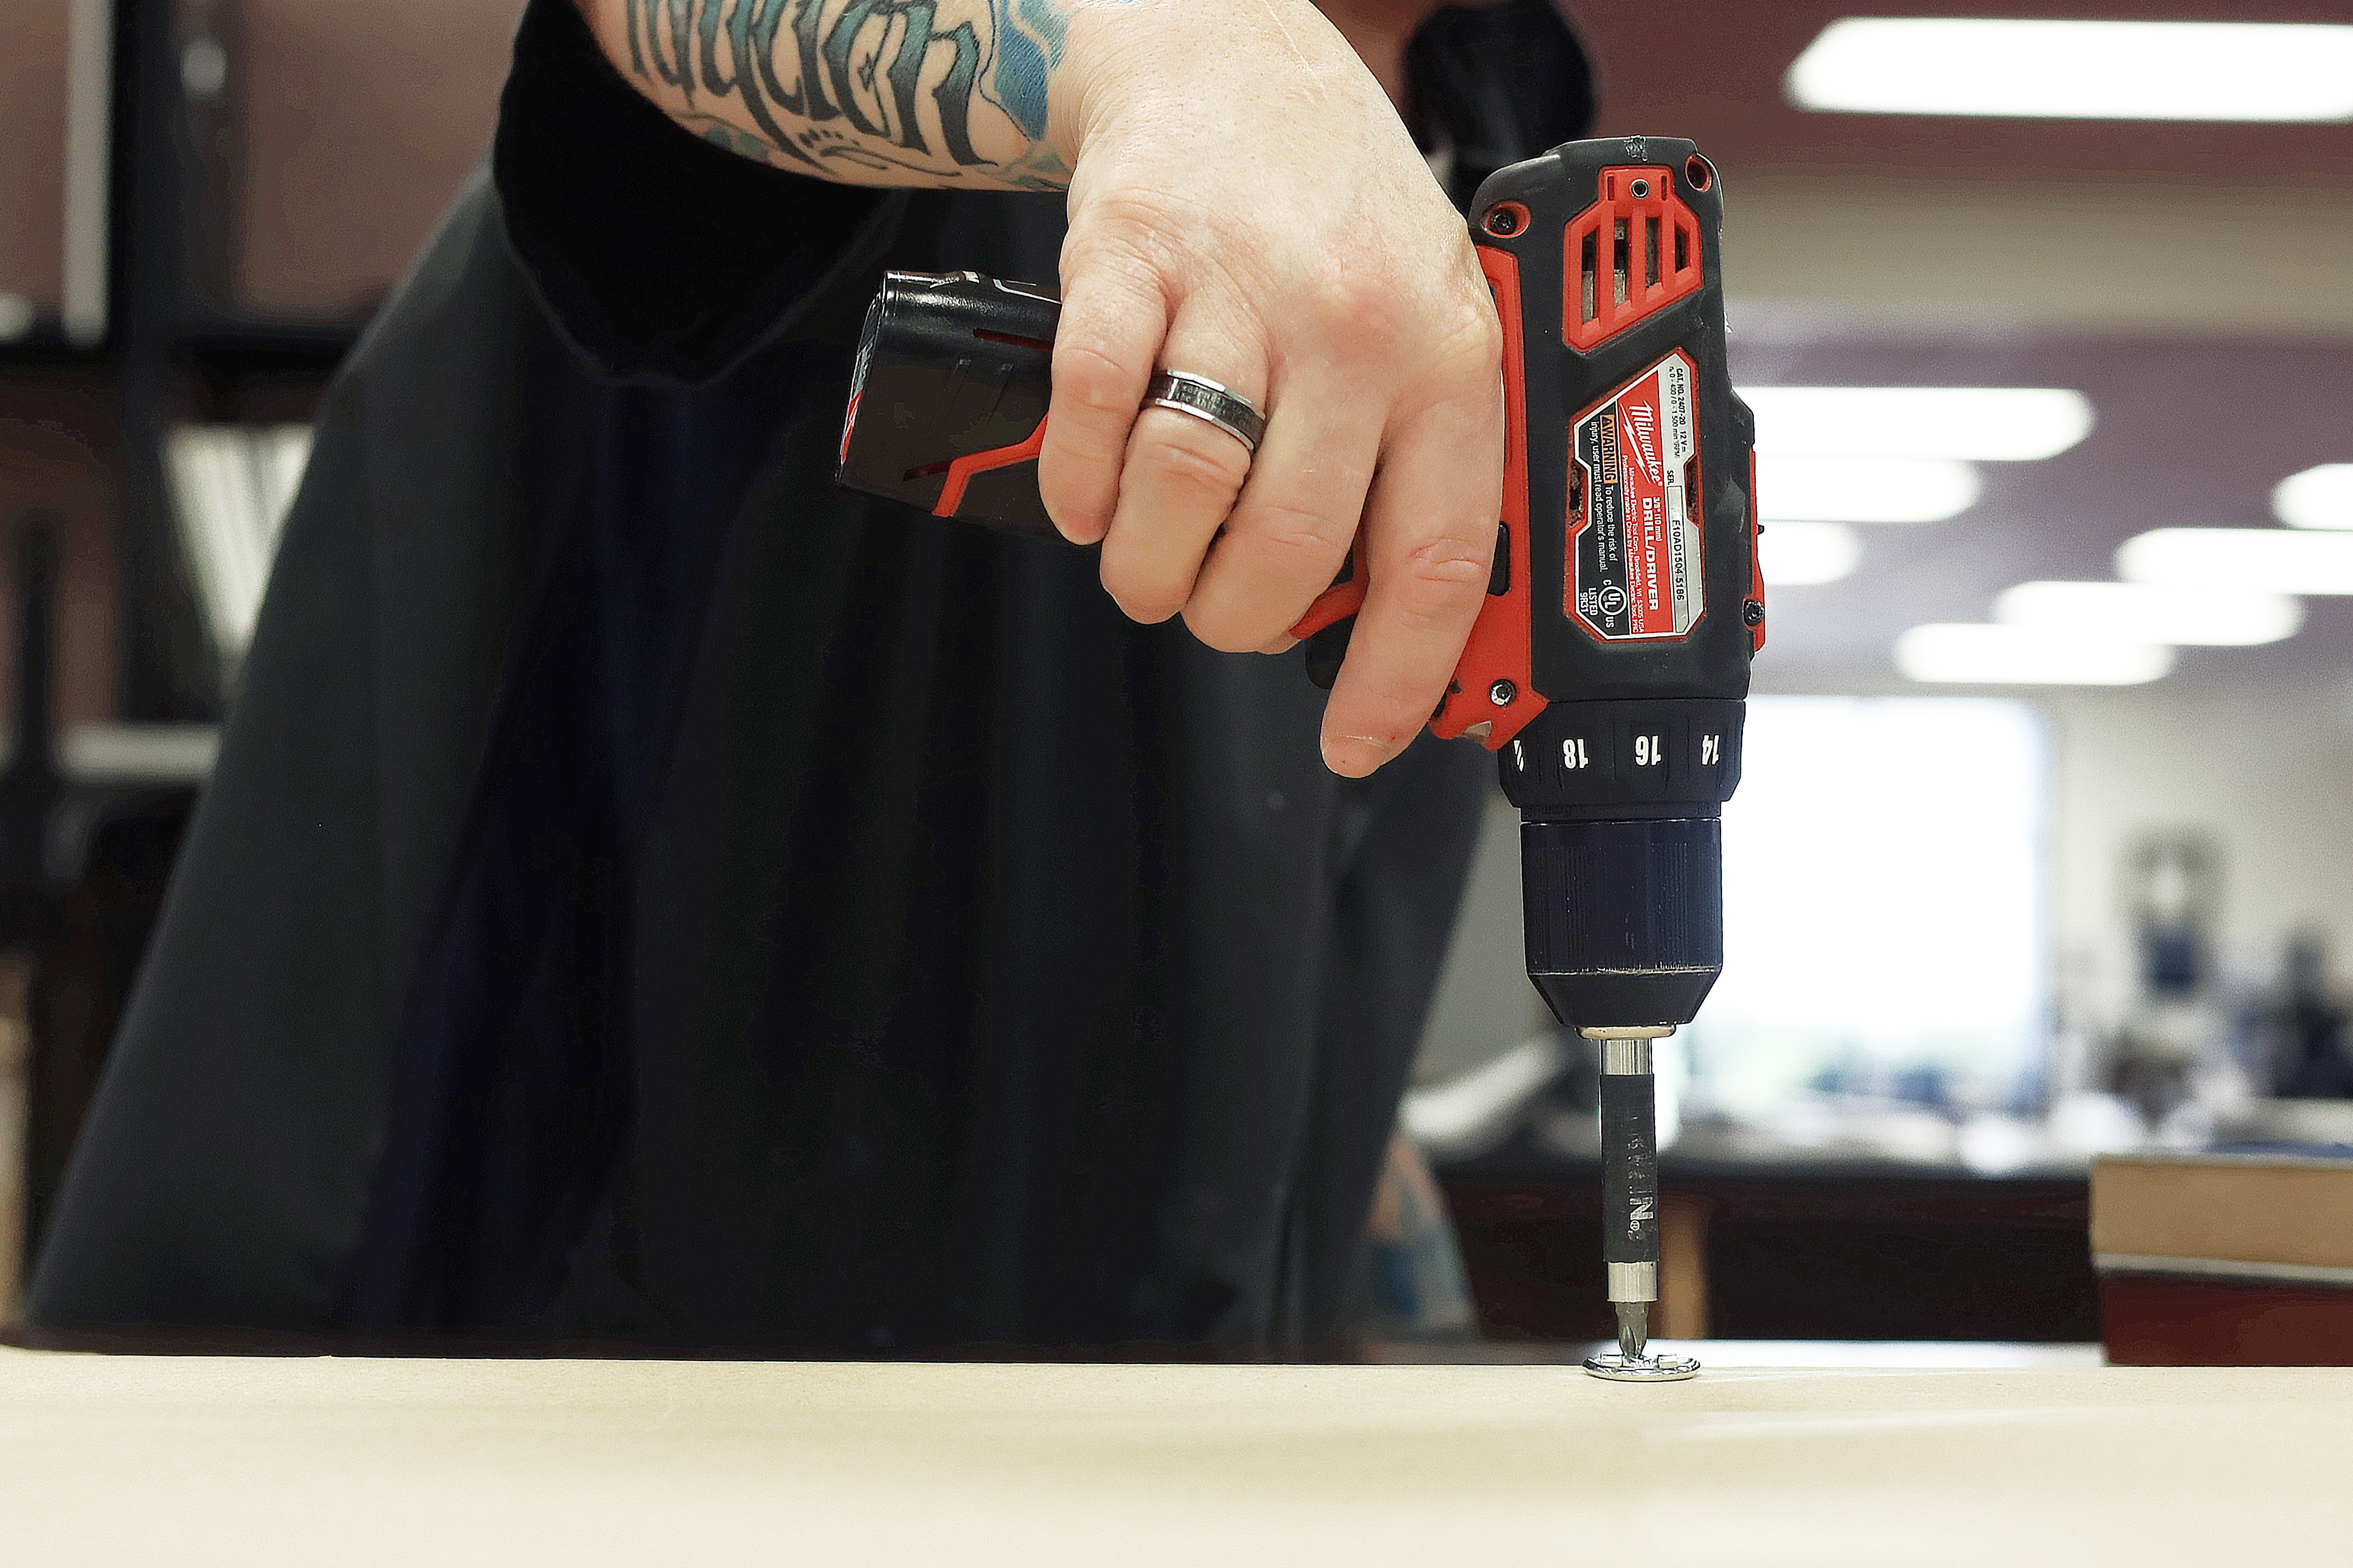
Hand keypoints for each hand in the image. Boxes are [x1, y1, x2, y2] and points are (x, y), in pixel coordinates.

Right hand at [1034, 0, 1503, 777]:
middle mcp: (1352, 325)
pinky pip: (1092, 418)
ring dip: (1151, 570)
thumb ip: (1417, 453)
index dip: (1395, 676)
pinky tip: (1091, 496)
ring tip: (1150, 566)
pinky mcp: (1127, 260)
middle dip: (1236, 619)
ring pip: (1186, 493)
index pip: (1437, 556)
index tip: (1357, 743)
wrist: (1225, 54)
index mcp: (1445, 356)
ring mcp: (1236, 289)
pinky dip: (1080, 488)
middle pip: (1290, 546)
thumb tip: (1387, 616)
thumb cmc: (1332, 208)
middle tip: (1217, 612)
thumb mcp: (1425, 315)